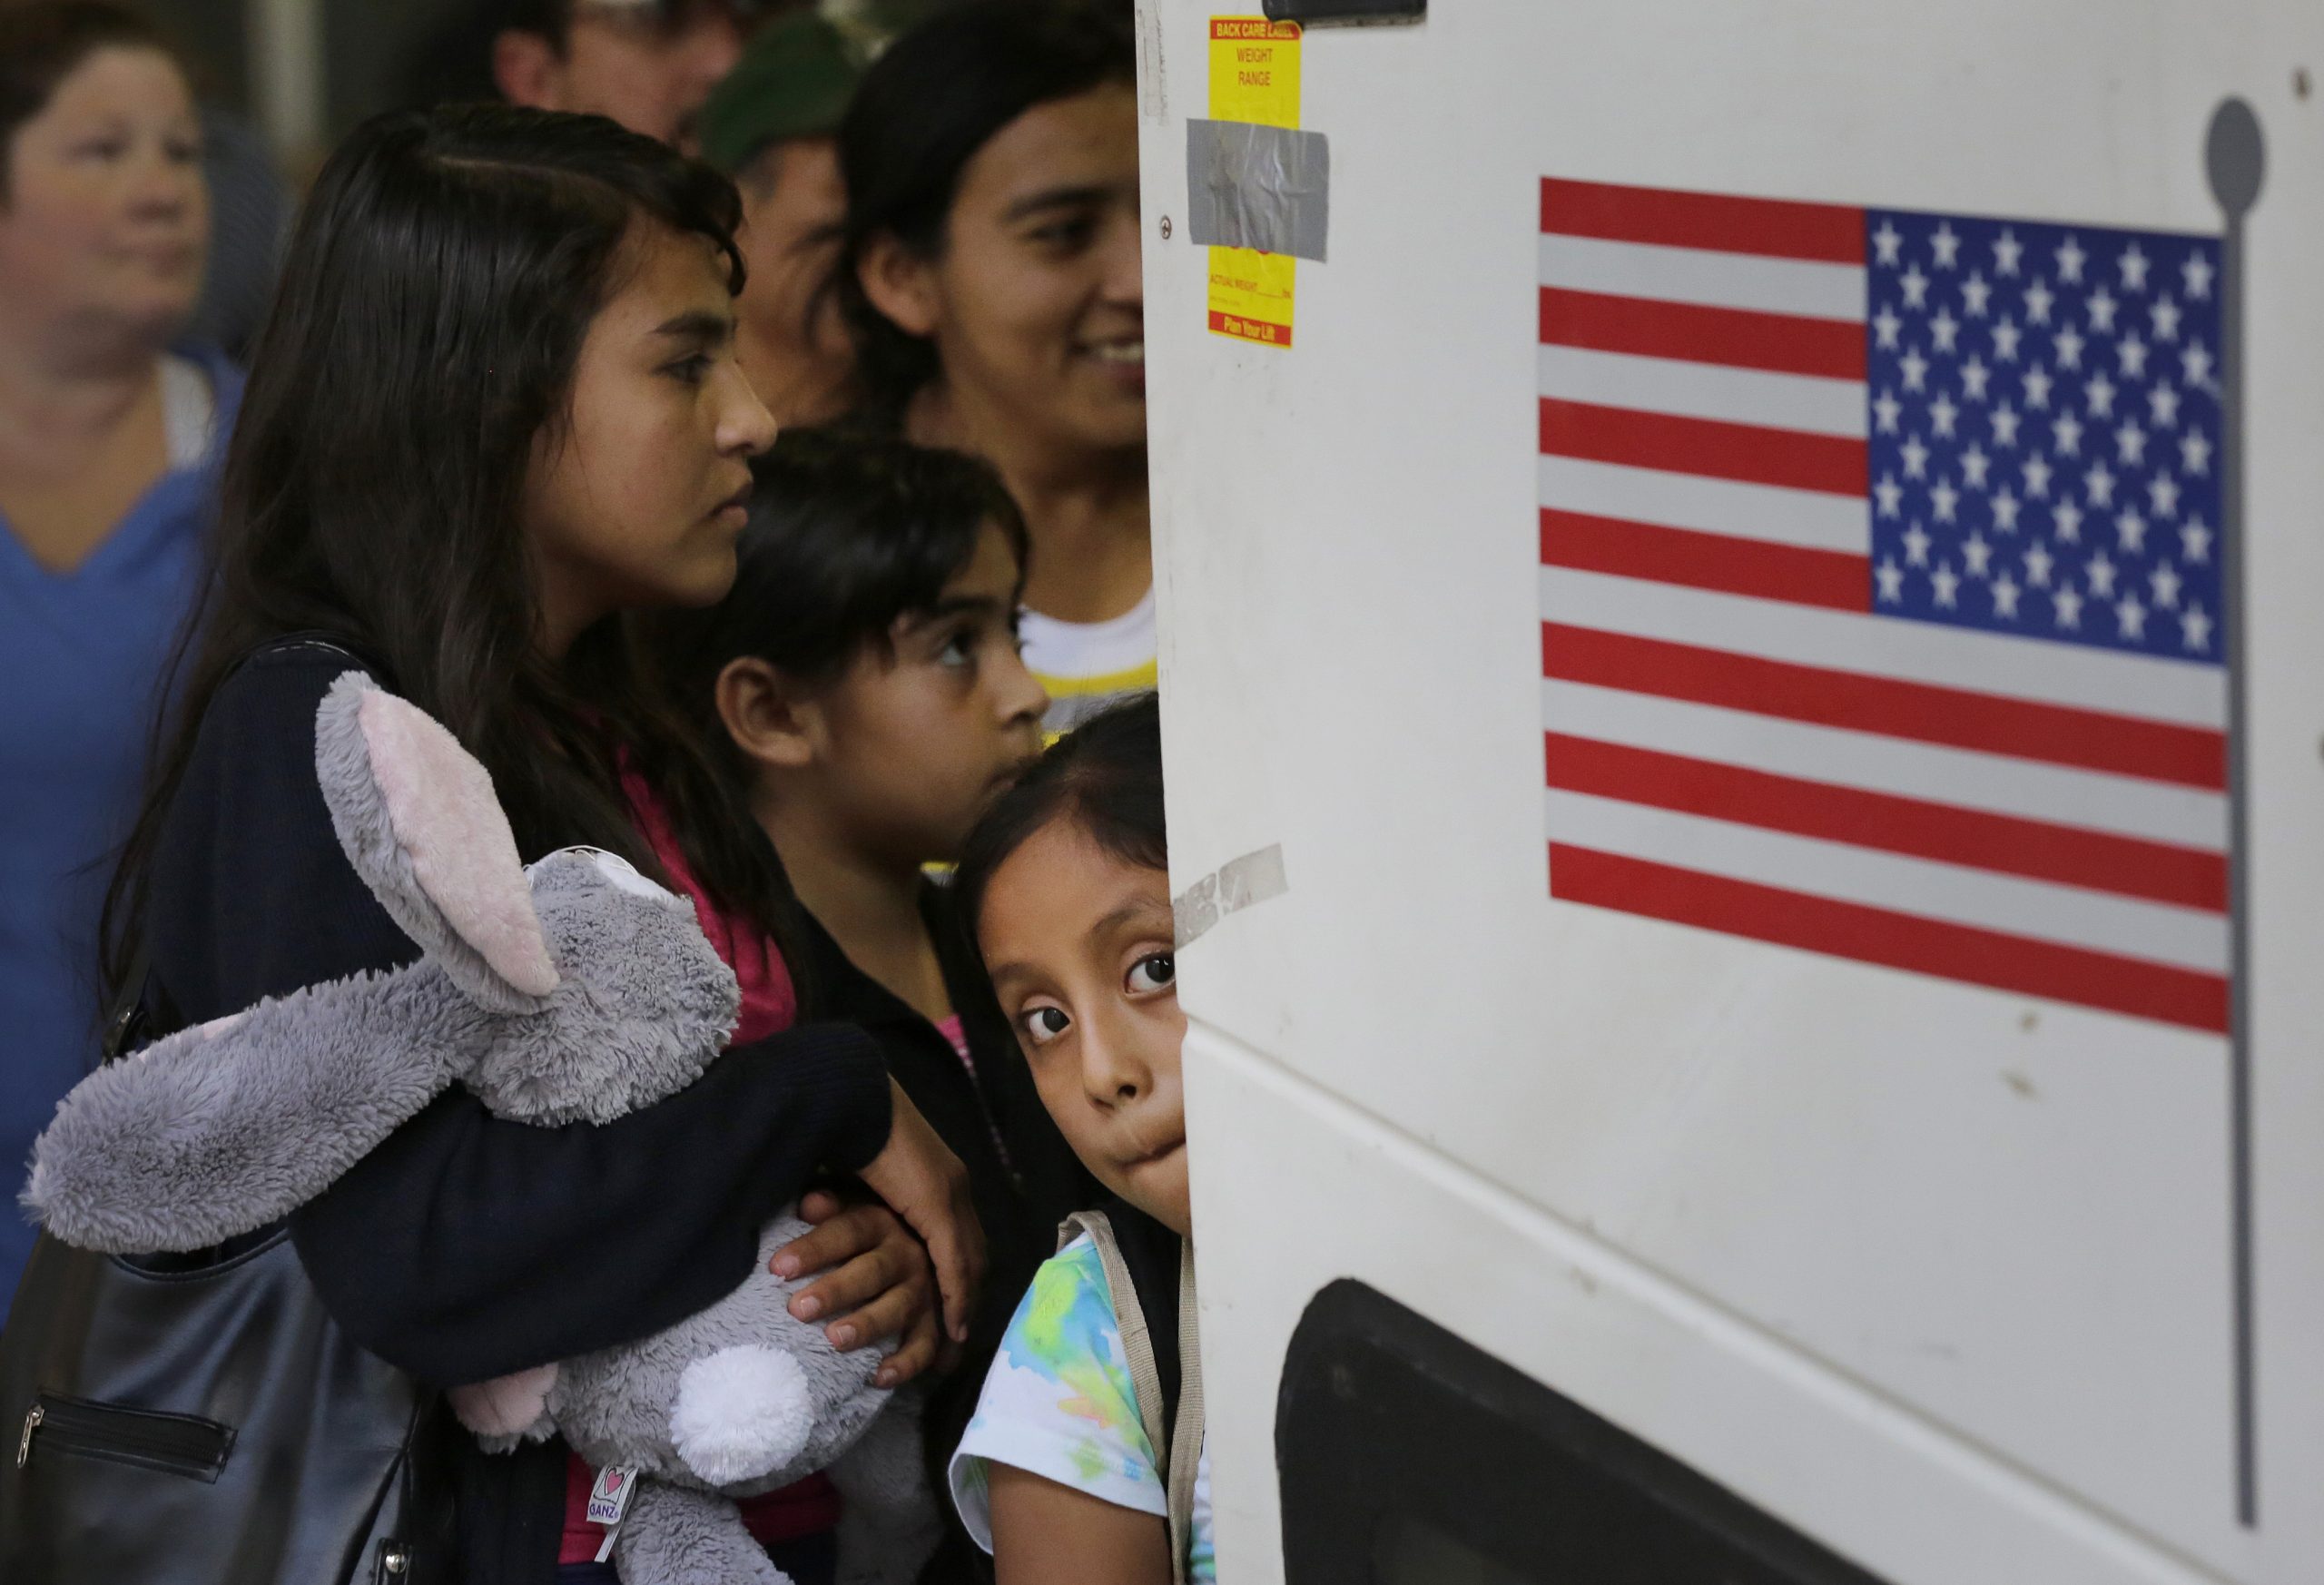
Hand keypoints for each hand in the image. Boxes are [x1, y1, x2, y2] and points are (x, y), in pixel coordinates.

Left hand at [771, 1189, 941, 1386]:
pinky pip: (927, 1342)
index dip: (814, 1248)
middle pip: (873, 1271)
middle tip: (799, 1308)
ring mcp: (923, 1287)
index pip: (846, 1232)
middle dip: (836, 1290)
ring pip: (899, 1306)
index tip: (777, 1267)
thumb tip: (808, 1203)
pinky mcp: (933, 1317)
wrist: (917, 1233)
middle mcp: (907, 1252)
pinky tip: (879, 1377)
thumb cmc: (864, 1222)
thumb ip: (830, 1202)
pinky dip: (907, 1362)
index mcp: (883, 1220)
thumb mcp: (850, 1201)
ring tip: (834, 1340)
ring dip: (868, 1325)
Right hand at [854, 1081, 984, 1344]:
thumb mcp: (862, 1180)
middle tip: (962, 1331)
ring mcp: (951, 1191)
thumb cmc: (843, 1130)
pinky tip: (953, 1325)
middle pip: (976, 1251)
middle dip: (971, 1292)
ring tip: (957, 1340)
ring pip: (972, 1261)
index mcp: (941, 1175)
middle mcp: (955, 1184)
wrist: (848, 1097)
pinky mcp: (938, 1201)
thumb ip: (872, 1203)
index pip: (963, 1233)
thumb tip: (858, 1220)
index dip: (961, 1271)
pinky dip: (956, 1295)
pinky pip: (954, 1261)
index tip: (955, 1305)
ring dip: (966, 1302)